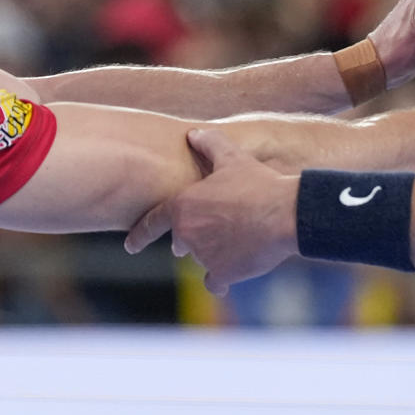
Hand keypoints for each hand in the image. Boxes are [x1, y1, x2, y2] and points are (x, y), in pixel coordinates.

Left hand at [125, 127, 298, 294]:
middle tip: (211, 230)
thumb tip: (194, 133)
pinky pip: (215, 281)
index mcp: (183, 207)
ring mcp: (204, 256)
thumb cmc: (258, 184)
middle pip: (180, 242)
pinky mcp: (223, 273)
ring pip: (202, 258)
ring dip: (214, 252)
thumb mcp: (232, 158)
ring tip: (239, 238)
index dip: (139, 235)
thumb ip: (210, 144)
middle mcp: (187, 234)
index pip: (152, 223)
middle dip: (189, 240)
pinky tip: (231, 273)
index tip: (130, 246)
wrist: (284, 214)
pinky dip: (222, 278)